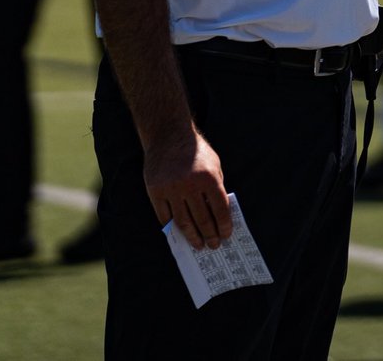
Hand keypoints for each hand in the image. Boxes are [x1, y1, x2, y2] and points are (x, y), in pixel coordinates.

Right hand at [143, 128, 232, 249]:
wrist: (168, 136)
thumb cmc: (196, 151)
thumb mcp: (214, 164)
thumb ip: (217, 187)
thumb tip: (220, 215)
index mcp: (209, 177)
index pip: (219, 209)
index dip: (224, 225)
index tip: (227, 235)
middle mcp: (190, 185)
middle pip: (202, 218)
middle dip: (210, 235)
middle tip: (214, 245)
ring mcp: (171, 190)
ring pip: (183, 222)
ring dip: (192, 236)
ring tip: (198, 245)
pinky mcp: (156, 192)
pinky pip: (165, 217)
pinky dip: (173, 228)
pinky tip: (180, 234)